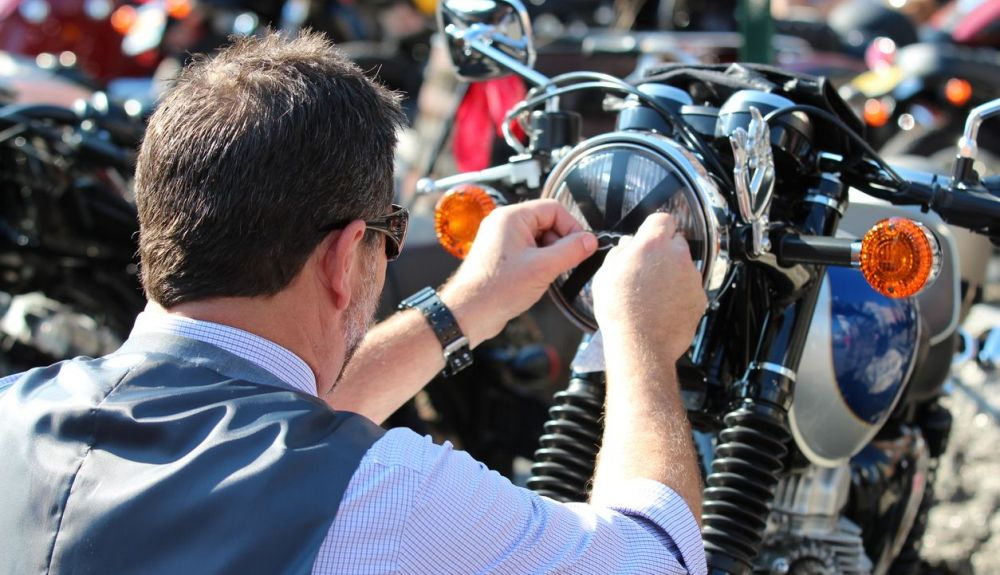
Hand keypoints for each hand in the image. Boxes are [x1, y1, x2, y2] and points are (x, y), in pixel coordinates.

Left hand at [439, 199, 597, 345]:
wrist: (469, 313)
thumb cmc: (497, 289)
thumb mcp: (543, 268)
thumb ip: (571, 251)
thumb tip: (590, 241)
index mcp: (511, 217)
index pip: (553, 209)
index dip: (572, 227)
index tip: (582, 246)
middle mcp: (504, 223)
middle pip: (546, 222)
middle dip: (560, 243)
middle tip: (566, 263)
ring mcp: (501, 240)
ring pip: (539, 239)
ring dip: (550, 255)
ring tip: (547, 274)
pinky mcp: (501, 256)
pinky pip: (528, 251)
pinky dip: (539, 262)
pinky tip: (538, 279)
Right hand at [592, 213, 706, 360]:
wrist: (640, 345)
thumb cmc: (621, 312)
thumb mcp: (605, 275)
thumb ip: (620, 253)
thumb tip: (627, 246)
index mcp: (653, 244)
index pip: (663, 219)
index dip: (654, 228)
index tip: (648, 237)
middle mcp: (677, 256)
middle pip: (676, 242)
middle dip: (664, 251)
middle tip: (646, 269)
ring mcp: (691, 277)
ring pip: (684, 266)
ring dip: (672, 274)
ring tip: (652, 294)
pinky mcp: (699, 298)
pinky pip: (690, 288)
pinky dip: (680, 294)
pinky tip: (663, 306)